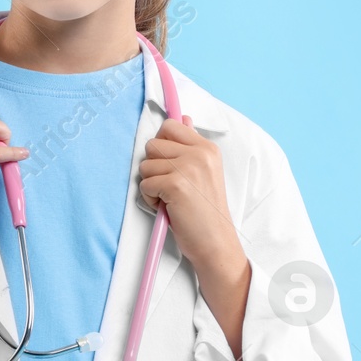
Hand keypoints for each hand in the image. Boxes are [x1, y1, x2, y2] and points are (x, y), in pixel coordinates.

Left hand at [138, 114, 240, 269]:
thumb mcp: (204, 172)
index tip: (169, 165)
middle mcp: (200, 154)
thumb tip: (183, 117)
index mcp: (207, 148)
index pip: (170, 126)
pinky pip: (144, 184)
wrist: (216, 242)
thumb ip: (191, 146)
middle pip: (152, 145)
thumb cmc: (205, 210)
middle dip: (154, 167)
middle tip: (170, 186)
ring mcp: (188, 168)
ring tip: (170, 198)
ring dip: (151, 185)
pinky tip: (167, 207)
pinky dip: (150, 199)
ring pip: (145, 165)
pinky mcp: (175, 185)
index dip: (162, 146)